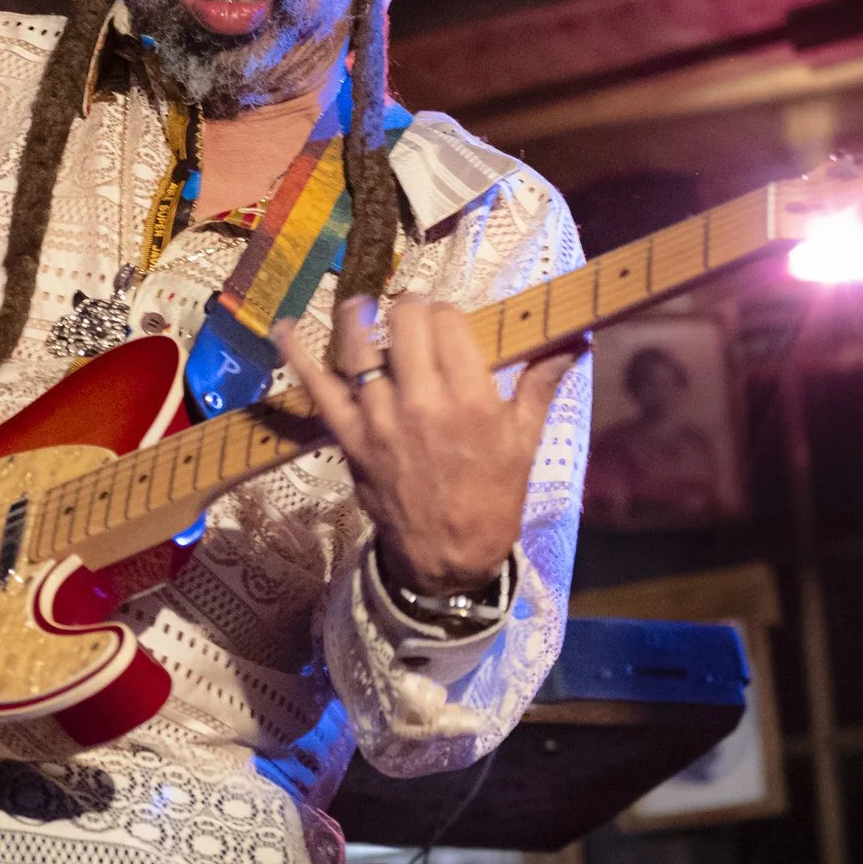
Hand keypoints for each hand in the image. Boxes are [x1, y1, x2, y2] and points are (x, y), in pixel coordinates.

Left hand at [277, 296, 584, 598]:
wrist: (448, 556)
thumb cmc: (491, 496)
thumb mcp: (524, 441)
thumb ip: (541, 382)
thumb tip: (577, 337)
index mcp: (472, 400)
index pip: (448, 322)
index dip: (446, 312)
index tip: (448, 320)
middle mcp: (423, 403)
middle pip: (405, 323)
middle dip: (410, 308)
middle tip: (414, 316)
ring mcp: (380, 420)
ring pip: (361, 346)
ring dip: (361, 319)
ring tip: (364, 307)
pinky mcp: (349, 438)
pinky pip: (318, 388)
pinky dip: (297, 355)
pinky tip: (285, 327)